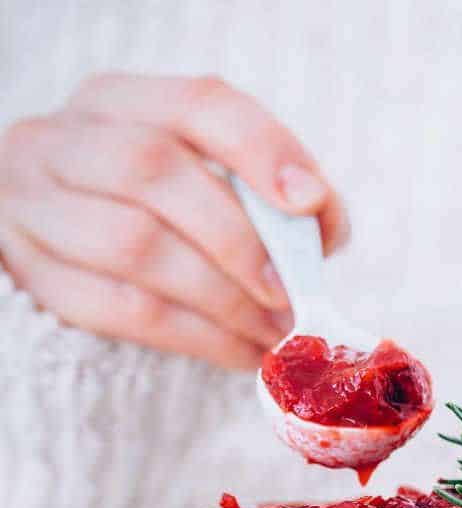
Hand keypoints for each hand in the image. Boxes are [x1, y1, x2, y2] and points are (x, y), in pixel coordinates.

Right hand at [0, 73, 348, 368]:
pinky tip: (239, 352)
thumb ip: (254, 190)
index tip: (311, 202)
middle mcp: (65, 141)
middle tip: (291, 292)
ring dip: (223, 298)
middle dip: (239, 240)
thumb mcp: (189, 176)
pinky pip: (122, 310)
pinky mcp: (37, 277)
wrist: (49, 241)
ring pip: (136, 246)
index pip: (197, 103)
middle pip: (156, 172)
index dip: (260, 148)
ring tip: (274, 331)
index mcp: (118, 101)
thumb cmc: (142, 211)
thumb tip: (326, 230)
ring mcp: (37, 207)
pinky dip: (195, 337)